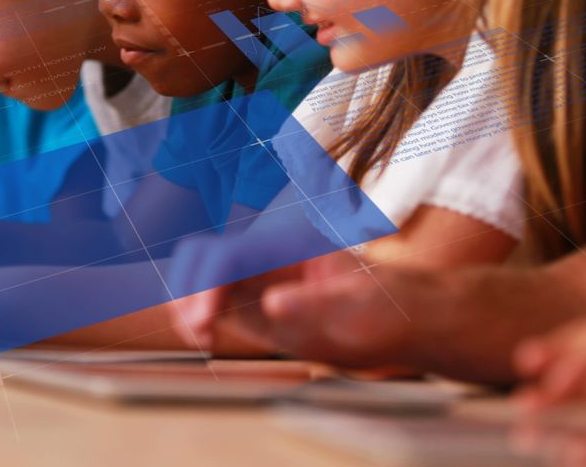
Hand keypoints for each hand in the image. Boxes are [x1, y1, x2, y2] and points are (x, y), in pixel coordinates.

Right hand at [173, 245, 420, 367]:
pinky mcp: (252, 302)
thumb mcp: (361, 305)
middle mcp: (264, 257)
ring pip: (198, 275)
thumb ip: (316, 302)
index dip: (207, 285)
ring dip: (186, 303)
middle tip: (198, 331)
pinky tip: (205, 339)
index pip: (228, 254)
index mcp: (288, 247)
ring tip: (199, 338)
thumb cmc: (387, 307)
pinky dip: (195, 316)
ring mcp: (255, 279)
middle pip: (201, 255)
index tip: (204, 322)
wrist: (399, 318)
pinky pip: (208, 299)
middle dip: (188, 289)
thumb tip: (272, 302)